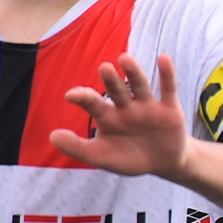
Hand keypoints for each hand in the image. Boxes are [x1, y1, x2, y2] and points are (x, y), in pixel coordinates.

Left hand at [51, 54, 190, 177]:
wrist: (164, 163)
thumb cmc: (129, 158)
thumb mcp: (102, 157)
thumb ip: (78, 148)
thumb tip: (52, 136)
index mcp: (108, 116)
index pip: (93, 103)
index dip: (83, 97)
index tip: (71, 95)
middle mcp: (126, 107)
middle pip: (117, 90)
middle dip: (111, 80)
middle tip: (104, 68)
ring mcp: (148, 106)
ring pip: (140, 86)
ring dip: (133, 72)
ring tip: (125, 59)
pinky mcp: (170, 109)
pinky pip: (168, 89)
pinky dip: (167, 74)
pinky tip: (163, 58)